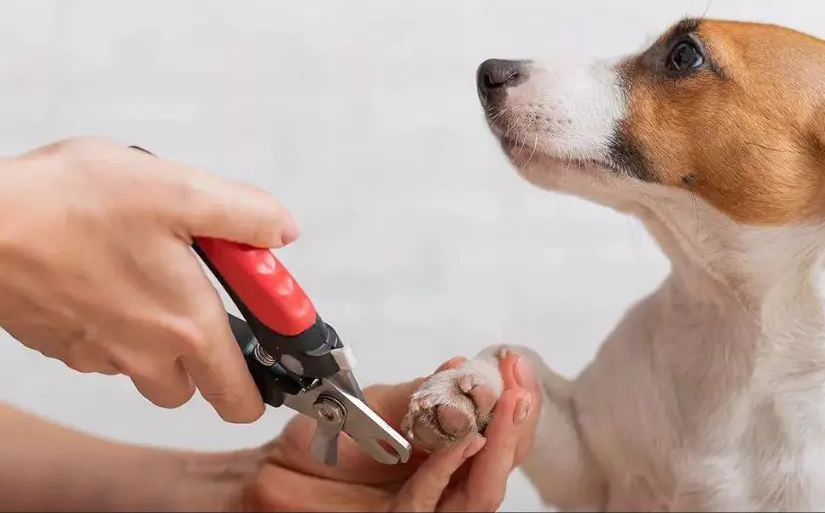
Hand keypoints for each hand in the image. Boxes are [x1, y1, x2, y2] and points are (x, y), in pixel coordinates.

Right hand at [0, 137, 297, 421]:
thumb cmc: (71, 206)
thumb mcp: (180, 191)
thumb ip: (245, 215)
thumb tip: (281, 231)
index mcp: (187, 326)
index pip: (241, 397)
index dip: (264, 381)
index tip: (267, 342)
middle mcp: (145, 354)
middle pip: (194, 385)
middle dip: (208, 350)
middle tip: (201, 292)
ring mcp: (98, 355)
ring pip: (146, 368)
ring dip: (158, 334)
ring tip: (147, 269)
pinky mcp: (61, 344)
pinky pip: (104, 349)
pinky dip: (115, 321)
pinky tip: (104, 272)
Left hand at [237, 353, 541, 511]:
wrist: (269, 474)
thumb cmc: (322, 442)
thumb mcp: (377, 405)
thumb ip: (421, 394)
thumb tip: (464, 367)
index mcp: (448, 450)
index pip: (499, 433)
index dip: (515, 400)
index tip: (514, 362)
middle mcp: (445, 483)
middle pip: (500, 466)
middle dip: (517, 425)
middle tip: (520, 387)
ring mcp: (426, 508)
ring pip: (480, 494)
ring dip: (499, 448)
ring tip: (508, 406)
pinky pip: (431, 504)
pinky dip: (448, 468)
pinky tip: (465, 439)